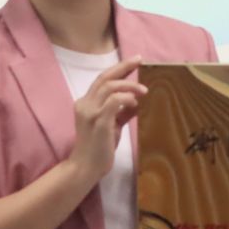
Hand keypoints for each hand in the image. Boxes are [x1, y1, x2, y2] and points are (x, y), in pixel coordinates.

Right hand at [67, 57, 144, 179]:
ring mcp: (90, 112)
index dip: (118, 69)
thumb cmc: (99, 149)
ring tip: (144, 90)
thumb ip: (121, 112)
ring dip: (129, 85)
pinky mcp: (98, 121)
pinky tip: (135, 102)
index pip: (102, 80)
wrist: (85, 168)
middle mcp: (84, 103)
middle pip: (104, 77)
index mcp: (85, 103)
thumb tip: (137, 101)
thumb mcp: (112, 126)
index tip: (134, 61)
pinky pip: (114, 101)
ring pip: (109, 86)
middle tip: (139, 60)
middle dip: (123, 67)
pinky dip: (126, 98)